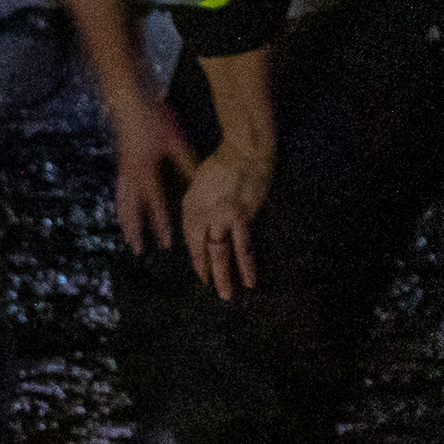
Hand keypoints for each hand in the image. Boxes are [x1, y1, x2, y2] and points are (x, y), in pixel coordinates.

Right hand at [108, 94, 200, 253]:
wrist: (128, 99)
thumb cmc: (153, 119)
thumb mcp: (175, 141)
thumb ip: (186, 164)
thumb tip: (199, 183)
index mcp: (146, 173)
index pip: (155, 206)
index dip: (161, 226)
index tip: (167, 245)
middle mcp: (131, 176)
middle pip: (130, 211)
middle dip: (135, 231)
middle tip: (138, 250)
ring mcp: (123, 169)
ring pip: (121, 201)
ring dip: (125, 221)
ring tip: (127, 235)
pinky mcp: (120, 161)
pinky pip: (118, 190)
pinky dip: (120, 204)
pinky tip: (124, 207)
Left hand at [176, 136, 272, 302]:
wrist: (246, 152)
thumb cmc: (221, 165)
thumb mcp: (198, 186)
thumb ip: (198, 208)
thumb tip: (202, 230)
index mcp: (193, 207)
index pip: (192, 240)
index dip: (197, 258)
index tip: (201, 273)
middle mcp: (209, 214)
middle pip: (208, 250)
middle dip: (211, 273)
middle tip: (214, 291)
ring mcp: (229, 216)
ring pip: (229, 251)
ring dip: (232, 274)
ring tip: (236, 291)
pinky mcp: (247, 215)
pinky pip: (245, 241)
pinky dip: (247, 259)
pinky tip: (251, 273)